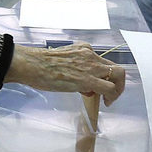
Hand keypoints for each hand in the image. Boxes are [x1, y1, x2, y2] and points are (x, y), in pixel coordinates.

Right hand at [5, 43, 125, 103]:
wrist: (33, 64)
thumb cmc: (41, 65)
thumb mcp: (63, 59)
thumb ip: (75, 68)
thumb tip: (82, 85)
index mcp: (84, 49)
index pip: (101, 62)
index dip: (103, 75)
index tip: (98, 85)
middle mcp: (90, 55)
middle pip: (114, 67)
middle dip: (117, 82)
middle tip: (110, 94)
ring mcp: (91, 66)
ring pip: (118, 75)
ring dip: (117, 89)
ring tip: (109, 100)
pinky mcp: (88, 79)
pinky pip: (109, 87)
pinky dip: (112, 96)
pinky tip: (106, 102)